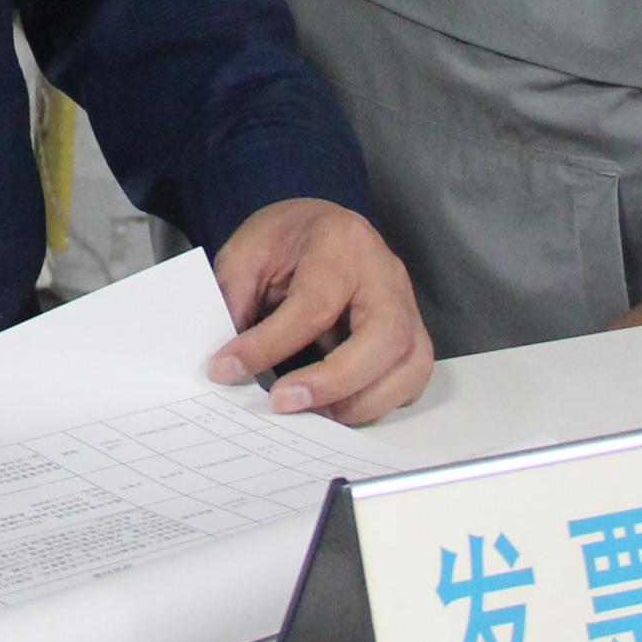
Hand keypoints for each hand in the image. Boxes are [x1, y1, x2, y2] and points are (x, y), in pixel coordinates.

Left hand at [204, 199, 432, 421]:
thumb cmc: (285, 241)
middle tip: (282, 403)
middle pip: (383, 337)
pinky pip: (410, 381)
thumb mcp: (246, 253)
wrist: (321, 228)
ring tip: (311, 414)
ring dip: (360, 402)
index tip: (228, 369)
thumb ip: (234, 300)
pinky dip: (378, 404)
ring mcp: (408, 307)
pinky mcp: (414, 336)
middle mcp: (386, 275)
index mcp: (342, 242)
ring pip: (409, 367)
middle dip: (333, 381)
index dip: (269, 344)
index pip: (313, 305)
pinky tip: (336, 409)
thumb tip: (229, 363)